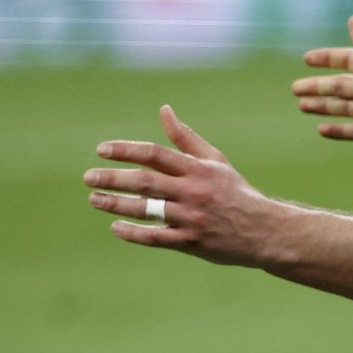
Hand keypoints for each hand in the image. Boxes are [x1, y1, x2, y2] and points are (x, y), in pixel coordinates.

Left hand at [84, 105, 273, 265]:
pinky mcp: (192, 242)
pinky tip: (115, 227)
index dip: (126, 151)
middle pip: (145, 182)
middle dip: (113, 178)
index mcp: (197, 169)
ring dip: (116, 204)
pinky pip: (157, 238)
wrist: (264, 230)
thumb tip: (164, 109)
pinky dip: (134, 233)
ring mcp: (192, 218)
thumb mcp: (214, 160)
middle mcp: (193, 192)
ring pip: (147, 210)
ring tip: (94, 199)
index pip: (155, 154)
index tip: (101, 150)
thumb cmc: (235, 192)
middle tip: (88, 178)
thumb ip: (186, 138)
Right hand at [292, 15, 352, 157]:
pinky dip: (338, 130)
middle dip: (318, 86)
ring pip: (344, 107)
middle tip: (295, 89)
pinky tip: (321, 130)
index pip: (347, 59)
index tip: (307, 59)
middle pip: (341, 86)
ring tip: (302, 106)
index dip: (327, 58)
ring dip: (323, 106)